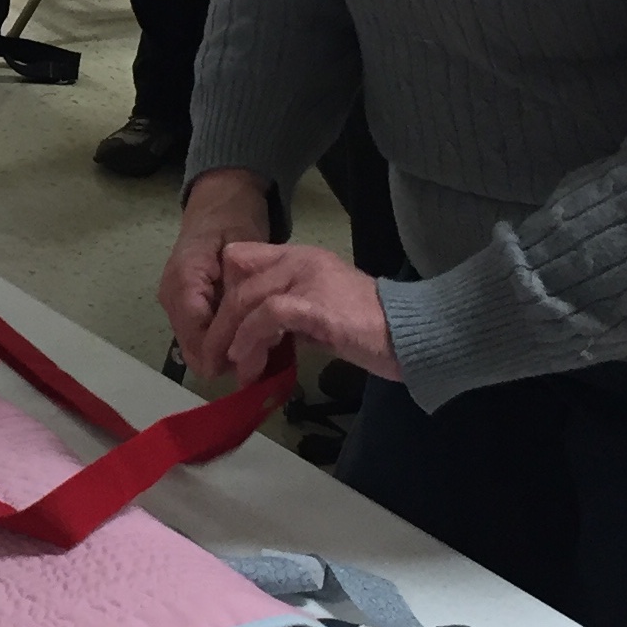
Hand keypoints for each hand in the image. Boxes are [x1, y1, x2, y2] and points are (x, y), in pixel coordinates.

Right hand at [158, 169, 272, 371]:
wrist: (218, 202)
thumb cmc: (235, 220)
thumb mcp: (245, 248)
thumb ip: (240, 287)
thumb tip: (242, 328)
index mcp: (185, 276)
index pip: (196, 330)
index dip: (219, 353)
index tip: (247, 368)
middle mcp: (171, 292)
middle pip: (189, 343)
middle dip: (221, 357)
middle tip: (258, 363)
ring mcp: (171, 299)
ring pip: (191, 345)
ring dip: (220, 352)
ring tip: (254, 353)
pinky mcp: (178, 304)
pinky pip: (195, 334)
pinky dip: (217, 342)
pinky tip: (242, 339)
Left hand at [193, 240, 402, 390]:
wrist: (410, 335)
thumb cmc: (366, 331)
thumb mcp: (315, 316)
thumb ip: (284, 317)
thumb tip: (250, 340)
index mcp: (299, 257)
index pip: (240, 258)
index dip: (223, 292)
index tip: (221, 329)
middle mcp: (299, 260)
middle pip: (236, 280)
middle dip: (220, 323)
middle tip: (217, 359)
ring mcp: (308, 279)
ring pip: (245, 298)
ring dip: (231, 338)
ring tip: (236, 369)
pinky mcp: (316, 304)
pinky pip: (267, 316)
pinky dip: (251, 340)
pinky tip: (252, 365)